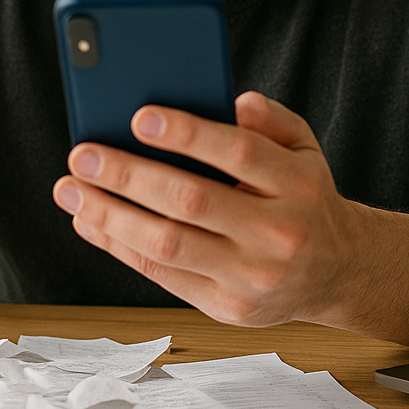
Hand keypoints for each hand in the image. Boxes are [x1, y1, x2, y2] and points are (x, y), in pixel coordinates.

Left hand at [52, 91, 368, 328]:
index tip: (140, 117)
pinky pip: (162, 275)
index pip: (239, 152)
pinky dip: (119, 246)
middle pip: (192, 201)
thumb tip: (234, 100)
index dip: (188, 134)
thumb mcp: (304, 147)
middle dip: (128, 175)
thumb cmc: (305, 198)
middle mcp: (279, 233)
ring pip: (168, 244)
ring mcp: (253, 276)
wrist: (337, 271)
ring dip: (109, 215)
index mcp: (299, 184)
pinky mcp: (228, 307)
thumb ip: (270, 119)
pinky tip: (91, 221)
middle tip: (83, 154)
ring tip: (72, 189)